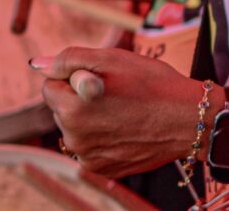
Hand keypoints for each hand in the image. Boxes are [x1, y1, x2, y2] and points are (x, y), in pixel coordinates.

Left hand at [35, 47, 206, 178]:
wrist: (190, 119)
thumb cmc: (155, 83)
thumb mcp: (115, 58)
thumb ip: (71, 58)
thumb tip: (38, 64)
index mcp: (72, 107)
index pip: (51, 84)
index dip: (76, 75)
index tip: (103, 77)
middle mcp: (73, 137)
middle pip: (61, 108)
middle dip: (80, 98)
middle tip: (117, 92)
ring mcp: (86, 156)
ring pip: (75, 128)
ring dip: (91, 118)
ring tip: (125, 110)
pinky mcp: (100, 169)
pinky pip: (89, 148)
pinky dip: (102, 138)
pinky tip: (125, 129)